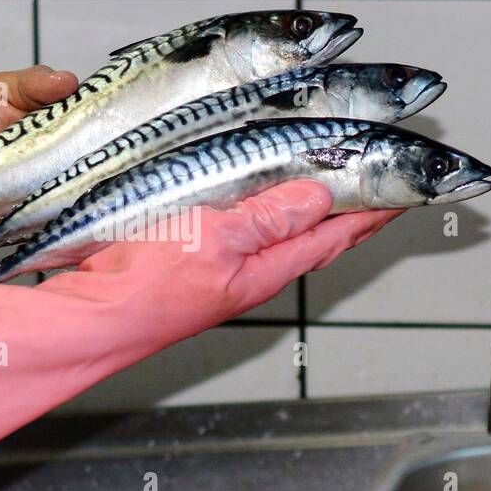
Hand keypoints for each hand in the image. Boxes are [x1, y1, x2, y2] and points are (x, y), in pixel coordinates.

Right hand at [47, 179, 407, 347]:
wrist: (91, 316)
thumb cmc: (145, 285)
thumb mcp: (213, 239)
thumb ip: (264, 218)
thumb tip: (315, 198)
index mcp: (262, 270)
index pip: (330, 238)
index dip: (366, 215)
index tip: (398, 196)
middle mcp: (244, 270)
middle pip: (304, 235)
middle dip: (337, 208)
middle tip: (361, 177)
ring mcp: (212, 265)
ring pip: (265, 228)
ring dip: (290, 201)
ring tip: (308, 174)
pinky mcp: (181, 255)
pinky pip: (228, 224)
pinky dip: (245, 202)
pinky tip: (236, 189)